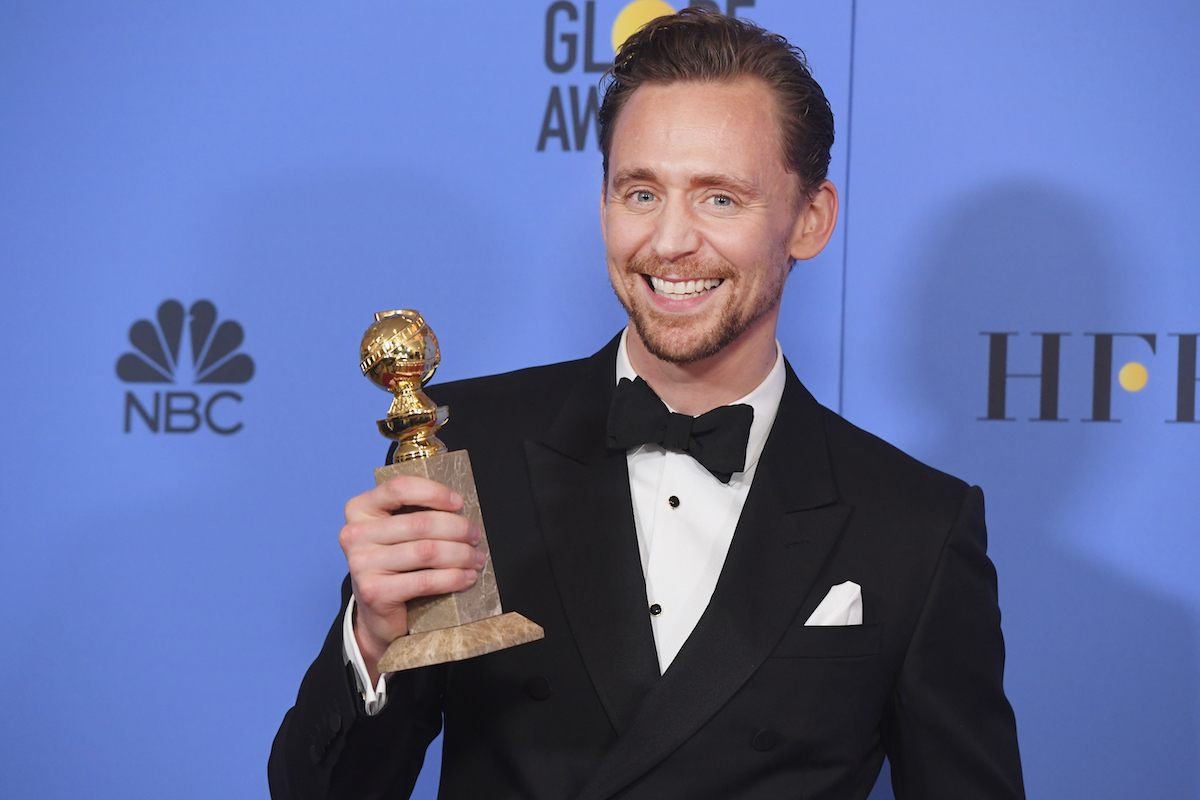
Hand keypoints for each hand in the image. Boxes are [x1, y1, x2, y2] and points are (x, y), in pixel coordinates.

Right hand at [339, 475, 484, 682]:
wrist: (377, 613)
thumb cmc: (394, 565)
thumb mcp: (398, 532)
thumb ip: (417, 513)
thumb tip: (459, 508)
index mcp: (359, 509)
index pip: (399, 488)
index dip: (434, 492)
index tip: (459, 503)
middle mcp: (354, 534)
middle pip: (420, 522)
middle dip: (458, 528)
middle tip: (476, 536)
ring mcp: (361, 564)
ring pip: (427, 551)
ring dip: (461, 554)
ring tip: (477, 558)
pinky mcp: (374, 592)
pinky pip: (425, 580)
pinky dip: (453, 578)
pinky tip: (467, 577)